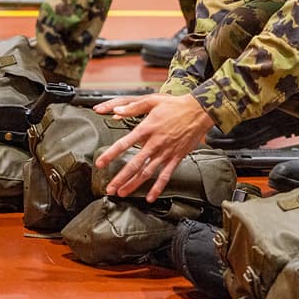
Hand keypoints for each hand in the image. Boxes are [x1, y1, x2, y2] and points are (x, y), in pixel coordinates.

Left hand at [93, 93, 213, 201]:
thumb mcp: (152, 101)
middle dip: (120, 177)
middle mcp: (155, 143)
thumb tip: (116, 111)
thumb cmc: (175, 105)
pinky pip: (165, 175)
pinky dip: (158, 187)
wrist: (198, 112)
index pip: (124, 144)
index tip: (100, 163)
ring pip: (147, 172)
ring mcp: (166, 152)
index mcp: (147, 129)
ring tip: (123, 193)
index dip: (110, 154)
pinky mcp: (176, 158)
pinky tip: (151, 197)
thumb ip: (133, 107)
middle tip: (109, 187)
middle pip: (134, 164)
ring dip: (134, 184)